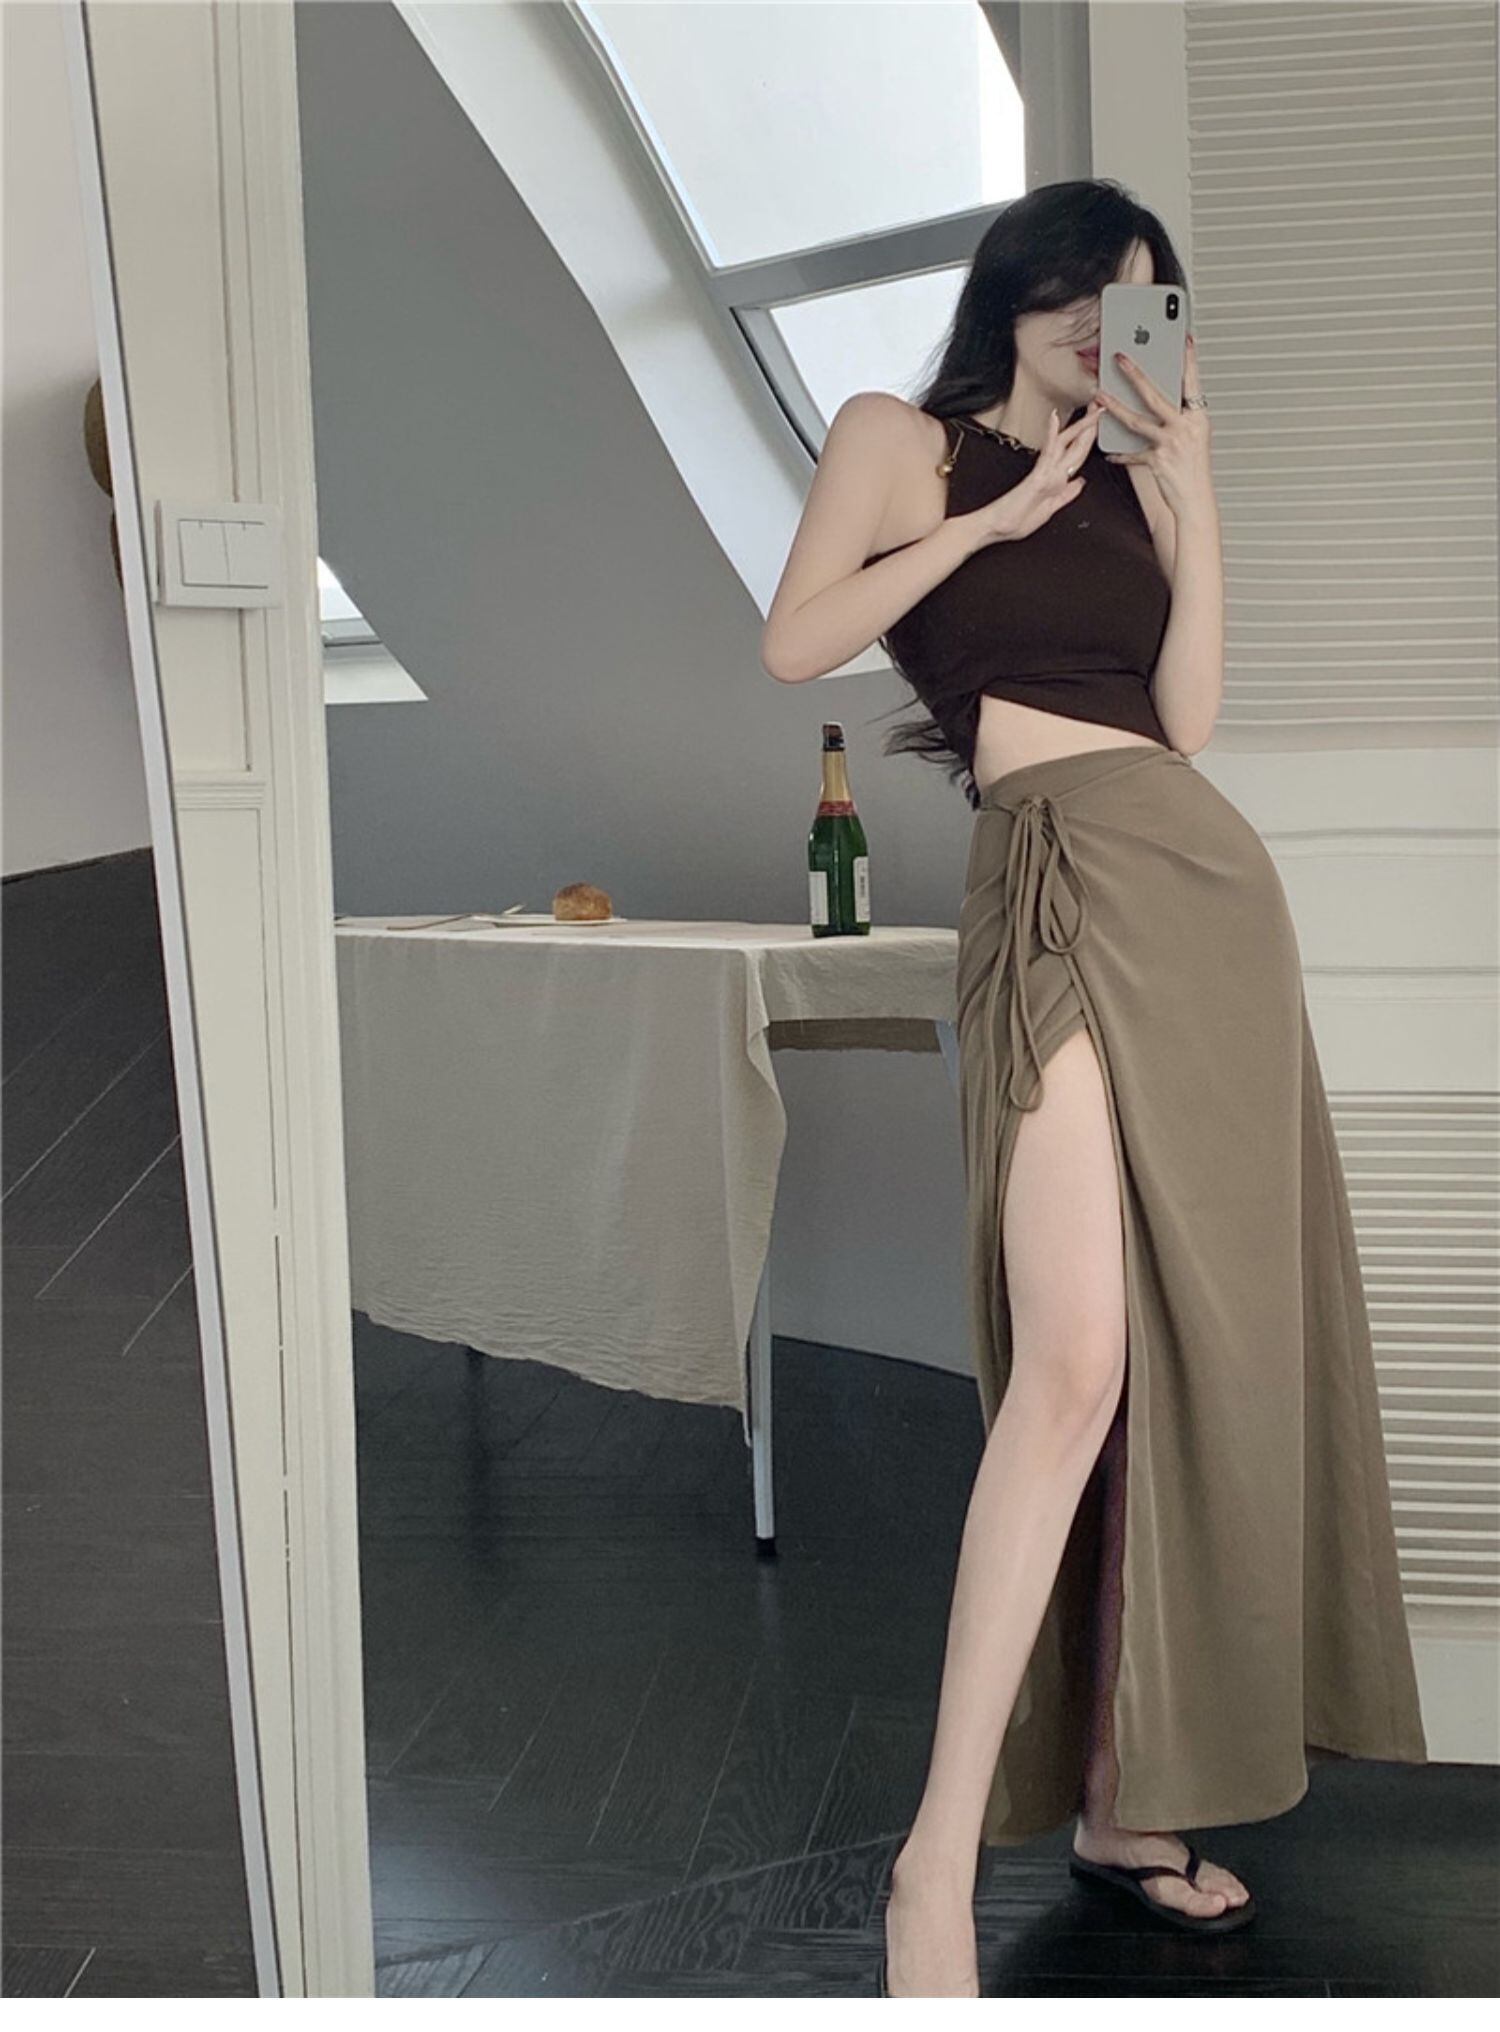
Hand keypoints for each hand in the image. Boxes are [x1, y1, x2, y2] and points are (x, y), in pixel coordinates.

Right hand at [970, 400, 1104, 545]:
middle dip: (1090, 427)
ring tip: (1093, 409)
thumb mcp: (1051, 509)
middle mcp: (1052, 472)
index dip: (1090, 440)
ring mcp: (1045, 472)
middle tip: (1100, 407)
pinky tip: (1055, 419)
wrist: (997, 527)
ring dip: (1081, 427)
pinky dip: (1052, 435)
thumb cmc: (1016, 521)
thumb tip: (1080, 482)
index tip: (1099, 427)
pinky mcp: (1037, 476)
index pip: (1078, 455)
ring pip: (1066, 444)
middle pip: (1076, 445)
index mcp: (1057, 480)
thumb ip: (1066, 495)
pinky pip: (1047, 453)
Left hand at [1097, 333, 1214, 522]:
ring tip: (1100, 395)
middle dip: (1136, 374)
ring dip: (1115, 407)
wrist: (1195, 502)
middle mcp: (1186, 428)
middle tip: (1120, 358)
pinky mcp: (1156, 461)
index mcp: (1199, 418)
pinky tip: (1109, 451)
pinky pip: (1132, 453)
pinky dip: (1120, 453)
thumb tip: (1165, 399)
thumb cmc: (1194, 471)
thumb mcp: (1195, 437)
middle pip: (1157, 396)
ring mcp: (1171, 444)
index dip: (1187, 360)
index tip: (1182, 338)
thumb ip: (1181, 417)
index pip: (1192, 382)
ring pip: (1138, 421)